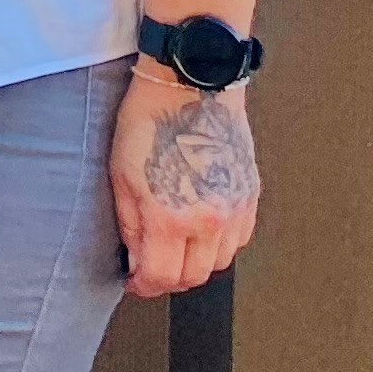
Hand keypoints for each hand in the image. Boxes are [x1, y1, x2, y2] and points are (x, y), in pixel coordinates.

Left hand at [111, 62, 260, 297]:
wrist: (192, 85)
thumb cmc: (151, 120)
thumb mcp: (121, 174)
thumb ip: (130, 224)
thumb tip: (135, 258)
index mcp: (172, 216)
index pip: (162, 277)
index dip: (145, 286)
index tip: (135, 282)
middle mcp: (210, 220)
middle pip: (194, 277)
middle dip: (169, 280)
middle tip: (151, 269)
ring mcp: (236, 209)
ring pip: (218, 262)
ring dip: (195, 264)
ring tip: (174, 248)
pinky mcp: (251, 195)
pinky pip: (238, 239)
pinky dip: (218, 244)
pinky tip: (200, 229)